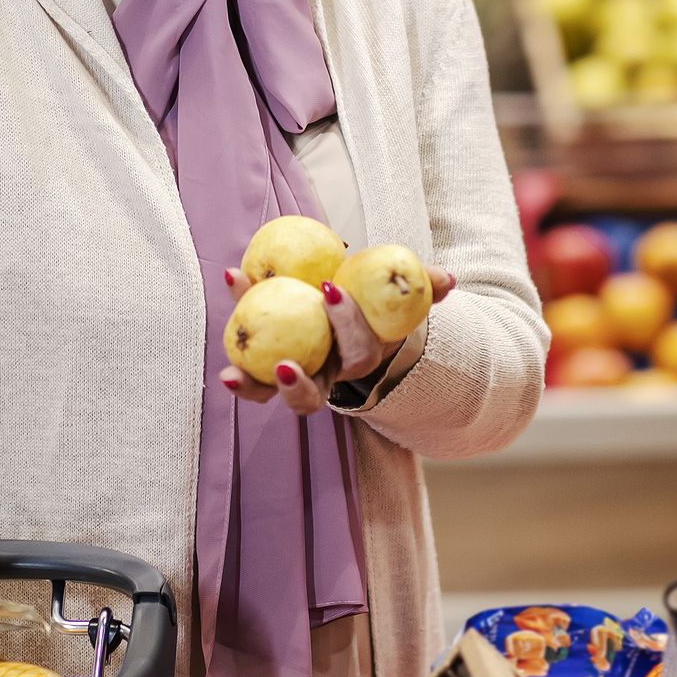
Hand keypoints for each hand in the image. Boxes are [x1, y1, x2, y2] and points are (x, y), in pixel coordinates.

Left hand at [218, 267, 457, 416]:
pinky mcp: (261, 362)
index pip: (356, 351)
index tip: (329, 289)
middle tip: (284, 361)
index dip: (346, 324)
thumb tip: (445, 280)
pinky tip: (231, 279)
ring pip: (270, 394)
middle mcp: (324, 376)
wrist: (347, 309)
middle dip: (297, 386)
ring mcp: (291, 375)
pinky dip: (233, 331)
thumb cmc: (375, 302)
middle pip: (311, 396)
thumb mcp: (401, 293)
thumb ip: (424, 287)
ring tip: (230, 375)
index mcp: (358, 360)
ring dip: (251, 386)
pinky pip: (245, 358)